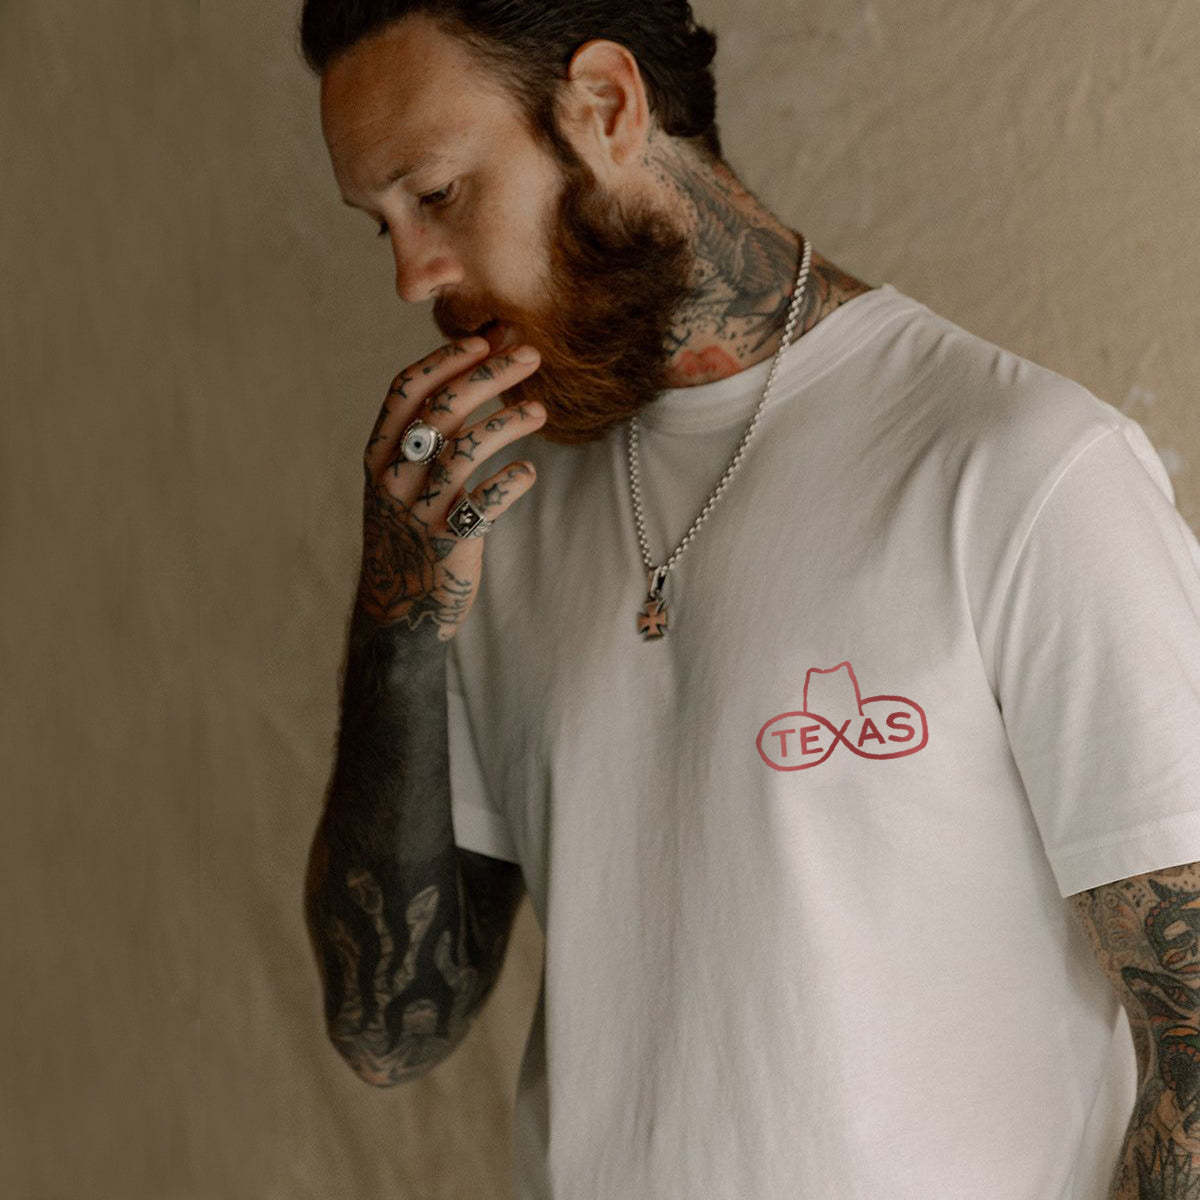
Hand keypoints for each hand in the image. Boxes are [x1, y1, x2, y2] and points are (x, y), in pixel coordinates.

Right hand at [357, 330, 544, 637]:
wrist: (401, 609)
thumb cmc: (413, 529)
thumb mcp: (406, 477)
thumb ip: (433, 429)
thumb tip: (479, 361)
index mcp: (379, 454)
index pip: (406, 390)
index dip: (446, 359)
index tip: (485, 338)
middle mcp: (394, 477)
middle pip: (442, 410)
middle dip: (489, 374)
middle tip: (530, 354)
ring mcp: (419, 510)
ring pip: (464, 450)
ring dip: (507, 422)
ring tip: (541, 411)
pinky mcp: (448, 542)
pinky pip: (483, 503)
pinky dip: (510, 482)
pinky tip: (528, 472)